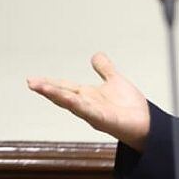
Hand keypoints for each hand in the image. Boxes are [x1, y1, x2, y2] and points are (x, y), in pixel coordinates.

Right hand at [27, 53, 150, 150]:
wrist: (147, 123)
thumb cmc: (130, 107)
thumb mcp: (115, 81)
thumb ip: (105, 69)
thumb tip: (96, 55)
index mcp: (88, 96)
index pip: (64, 87)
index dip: (49, 83)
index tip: (32, 79)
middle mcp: (87, 105)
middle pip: (63, 96)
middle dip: (47, 90)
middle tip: (31, 83)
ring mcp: (95, 114)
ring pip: (73, 104)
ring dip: (58, 96)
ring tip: (43, 88)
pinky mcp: (105, 121)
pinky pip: (90, 113)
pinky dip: (81, 107)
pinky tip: (71, 100)